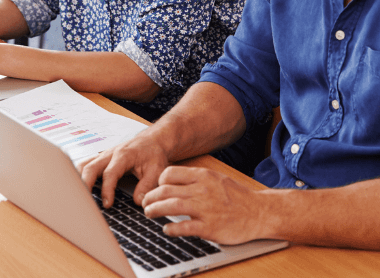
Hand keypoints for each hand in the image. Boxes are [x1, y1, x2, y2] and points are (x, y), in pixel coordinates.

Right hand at [78, 131, 169, 207]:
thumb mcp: (157, 169)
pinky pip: (86, 165)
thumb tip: (137, 201)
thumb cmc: (153, 153)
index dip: (107, 189)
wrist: (152, 140)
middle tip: (83, 203)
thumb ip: (147, 185)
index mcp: (124, 155)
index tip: (107, 204)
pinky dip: (79, 175)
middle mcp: (110, 154)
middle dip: (84, 185)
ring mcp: (104, 156)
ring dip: (78, 179)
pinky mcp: (101, 159)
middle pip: (91, 167)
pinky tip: (77, 187)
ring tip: (75, 196)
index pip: (110, 173)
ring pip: (84, 165)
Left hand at [142, 166, 262, 244]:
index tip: (156, 189)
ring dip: (155, 210)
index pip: (170, 173)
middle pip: (166, 190)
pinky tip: (166, 230)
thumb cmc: (237, 196)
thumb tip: (173, 183)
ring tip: (149, 213)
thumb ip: (196, 180)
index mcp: (203, 176)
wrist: (258, 212)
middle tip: (145, 204)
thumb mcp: (216, 179)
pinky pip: (183, 228)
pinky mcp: (209, 227)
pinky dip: (171, 229)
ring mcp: (205, 209)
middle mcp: (202, 190)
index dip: (158, 182)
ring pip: (170, 207)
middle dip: (151, 197)